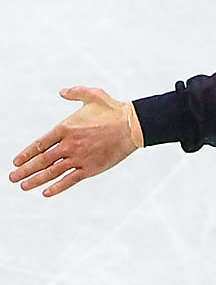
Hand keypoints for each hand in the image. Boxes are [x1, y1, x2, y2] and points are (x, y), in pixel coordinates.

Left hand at [10, 88, 143, 198]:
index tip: (16, 161)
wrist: (133, 125)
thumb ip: (75, 93)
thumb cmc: (113, 110)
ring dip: (36, 180)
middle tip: (12, 177)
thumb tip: (61, 92)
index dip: (26, 154)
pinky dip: (57, 187)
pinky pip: (70, 180)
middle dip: (25, 170)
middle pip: (42, 160)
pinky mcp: (91, 168)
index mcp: (67, 127)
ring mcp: (80, 158)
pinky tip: (46, 192)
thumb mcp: (93, 95)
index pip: (40, 144)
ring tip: (23, 186)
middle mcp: (70, 144)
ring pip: (53, 172)